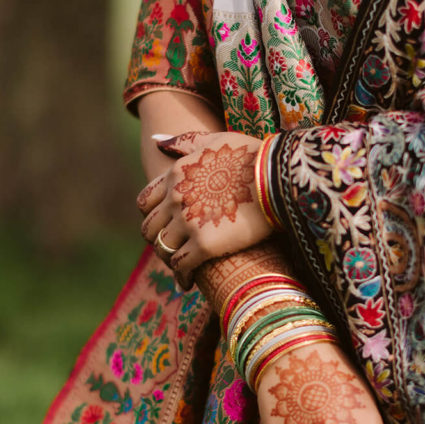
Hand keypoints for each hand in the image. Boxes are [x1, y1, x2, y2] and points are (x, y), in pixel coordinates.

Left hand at [137, 131, 271, 287]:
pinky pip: (181, 265)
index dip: (152, 217)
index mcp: (176, 175)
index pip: (146, 202)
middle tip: (172, 250)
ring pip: (163, 248)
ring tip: (181, 268)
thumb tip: (156, 140)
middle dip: (158, 241)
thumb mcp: (216, 140)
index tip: (164, 226)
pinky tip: (189, 282)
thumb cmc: (253, 156)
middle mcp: (176, 199)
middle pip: (150, 229)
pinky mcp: (205, 244)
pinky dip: (182, 276)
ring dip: (169, 259)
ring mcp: (188, 222)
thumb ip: (185, 142)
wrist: (278, 176)